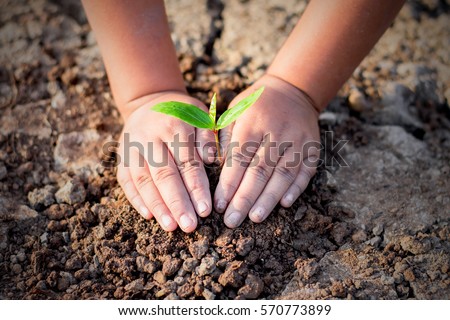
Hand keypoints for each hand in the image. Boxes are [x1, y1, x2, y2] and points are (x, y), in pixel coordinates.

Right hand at [116, 91, 215, 232]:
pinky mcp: (121, 156)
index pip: (187, 162)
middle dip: (177, 203)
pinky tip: (149, 216)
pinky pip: (125, 180)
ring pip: (143, 180)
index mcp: (174, 126)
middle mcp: (150, 137)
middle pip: (164, 174)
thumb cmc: (184, 114)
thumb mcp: (201, 116)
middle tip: (189, 226)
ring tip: (170, 227)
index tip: (205, 210)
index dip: (196, 188)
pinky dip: (136, 199)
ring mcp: (131, 147)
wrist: (149, 101)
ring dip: (157, 206)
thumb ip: (208, 138)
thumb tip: (213, 160)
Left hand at [214, 75, 319, 227]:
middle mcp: (277, 133)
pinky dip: (296, 189)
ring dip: (269, 199)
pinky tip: (284, 205)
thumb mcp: (234, 111)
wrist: (292, 90)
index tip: (218, 205)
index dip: (229, 184)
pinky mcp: (313, 148)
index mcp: (253, 123)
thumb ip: (224, 137)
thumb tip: (216, 166)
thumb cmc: (255, 105)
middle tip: (232, 221)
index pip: (239, 159)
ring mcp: (298, 141)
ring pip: (283, 174)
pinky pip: (305, 171)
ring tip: (255, 218)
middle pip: (260, 170)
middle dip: (244, 198)